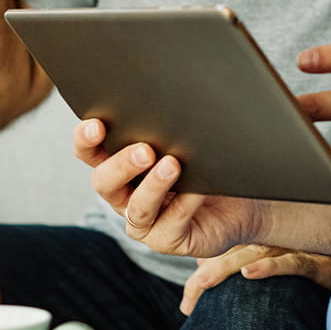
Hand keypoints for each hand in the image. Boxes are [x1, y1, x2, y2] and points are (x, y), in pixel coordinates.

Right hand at [74, 120, 265, 258]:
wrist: (243, 203)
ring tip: (172, 165)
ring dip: (152, 186)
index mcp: (123, 166)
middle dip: (121, 164)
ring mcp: (147, 221)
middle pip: (104, 183)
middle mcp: (127, 195)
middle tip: (145, 149)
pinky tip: (199, 189)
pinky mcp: (169, 240)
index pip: (92, 153)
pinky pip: (171, 224)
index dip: (86, 141)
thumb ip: (174, 123)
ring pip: (136, 208)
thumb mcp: (189, 140)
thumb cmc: (211, 164)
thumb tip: (178, 89)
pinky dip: (185, 204)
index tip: (95, 125)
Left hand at [180, 245, 330, 314]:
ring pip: (255, 255)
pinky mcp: (314, 261)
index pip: (224, 253)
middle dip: (207, 278)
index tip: (188, 306)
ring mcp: (295, 248)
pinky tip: (250, 273)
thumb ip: (241, 259)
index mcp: (263, 240)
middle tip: (188, 303)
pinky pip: (290, 263)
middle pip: (232, 254)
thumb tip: (204, 265)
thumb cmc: (314, 261)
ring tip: (202, 283)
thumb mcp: (276, 263)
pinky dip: (270, 266)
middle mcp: (275, 241)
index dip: (201, 275)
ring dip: (228, 269)